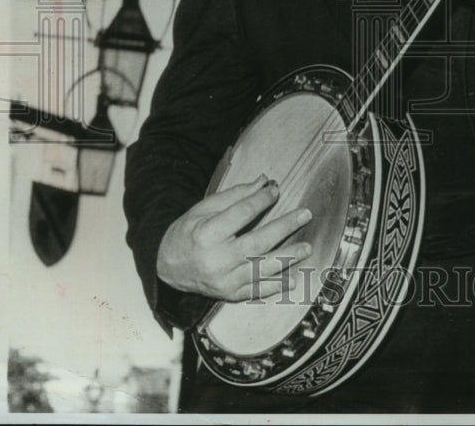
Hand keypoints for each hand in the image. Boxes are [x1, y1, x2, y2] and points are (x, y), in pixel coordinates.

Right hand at [157, 175, 313, 301]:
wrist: (168, 268)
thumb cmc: (188, 233)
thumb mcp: (204, 209)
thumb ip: (235, 196)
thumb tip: (264, 181)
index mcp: (207, 234)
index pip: (241, 214)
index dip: (261, 200)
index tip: (276, 190)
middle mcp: (217, 259)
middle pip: (257, 242)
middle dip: (284, 227)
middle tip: (305, 215)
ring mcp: (224, 280)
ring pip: (262, 269)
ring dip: (287, 258)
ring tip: (307, 247)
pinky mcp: (229, 294)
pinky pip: (257, 291)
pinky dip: (276, 286)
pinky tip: (294, 280)